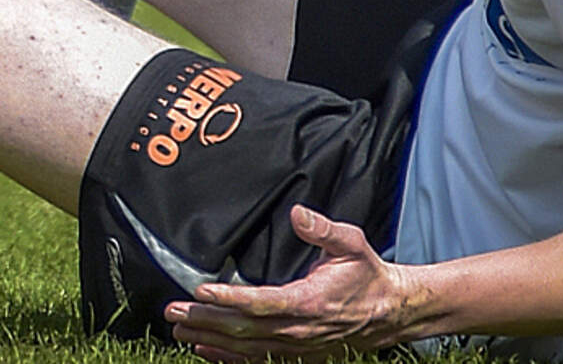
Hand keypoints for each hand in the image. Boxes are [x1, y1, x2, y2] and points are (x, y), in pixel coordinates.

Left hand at [162, 206, 434, 357]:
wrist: (389, 312)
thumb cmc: (366, 275)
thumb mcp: (350, 245)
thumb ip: (323, 229)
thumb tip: (297, 214)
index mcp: (309, 302)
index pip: (262, 303)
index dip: (230, 299)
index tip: (201, 290)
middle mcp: (300, 330)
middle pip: (245, 328)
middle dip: (206, 320)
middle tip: (173, 310)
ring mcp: (297, 347)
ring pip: (246, 347)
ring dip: (210, 339)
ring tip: (179, 329)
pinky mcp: (296, 354)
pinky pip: (257, 360)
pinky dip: (228, 358)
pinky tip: (204, 350)